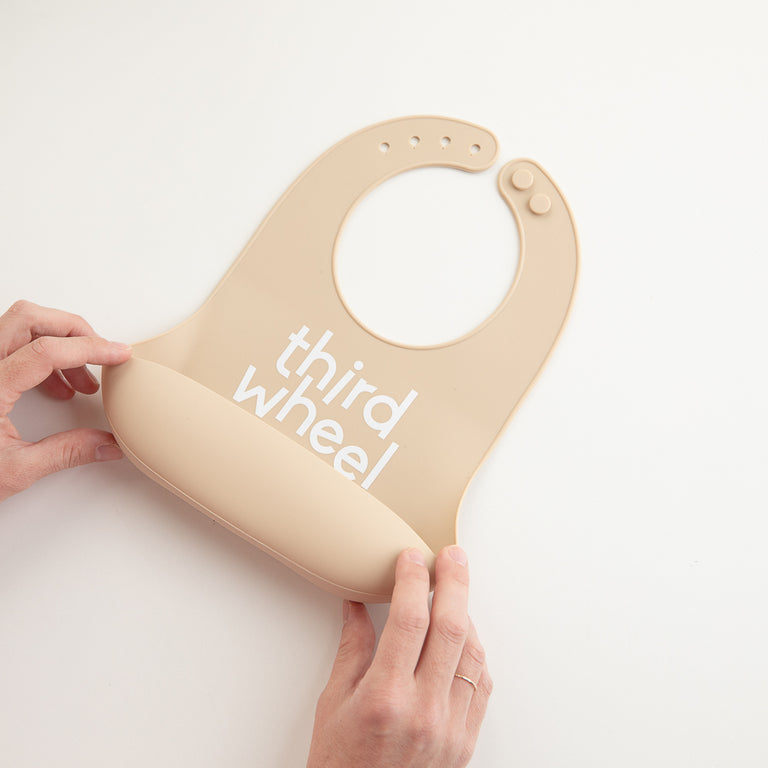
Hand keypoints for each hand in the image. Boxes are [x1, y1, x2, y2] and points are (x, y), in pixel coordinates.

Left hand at [0, 300, 132, 501]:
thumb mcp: (15, 470)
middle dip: (74, 330)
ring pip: (20, 326)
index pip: (46, 350)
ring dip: (59, 342)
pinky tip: (56, 386)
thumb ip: (66, 453)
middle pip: (30, 318)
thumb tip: (105, 444)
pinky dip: (41, 355)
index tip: (117, 354)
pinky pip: (10, 345)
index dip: (90, 348)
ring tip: (82, 378)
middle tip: (102, 352)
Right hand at [307, 546, 491, 767]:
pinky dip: (475, 652)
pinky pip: (481, 683)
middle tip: (452, 555)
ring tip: (456, 591)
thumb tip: (356, 603)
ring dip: (467, 614)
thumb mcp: (334, 703)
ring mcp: (450, 727)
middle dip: (454, 582)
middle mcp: (424, 710)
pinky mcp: (465, 741)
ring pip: (472, 652)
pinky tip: (464, 636)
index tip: (412, 557)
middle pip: (451, 627)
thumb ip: (352, 647)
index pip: (409, 620)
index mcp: (386, 697)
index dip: (413, 580)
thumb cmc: (341, 765)